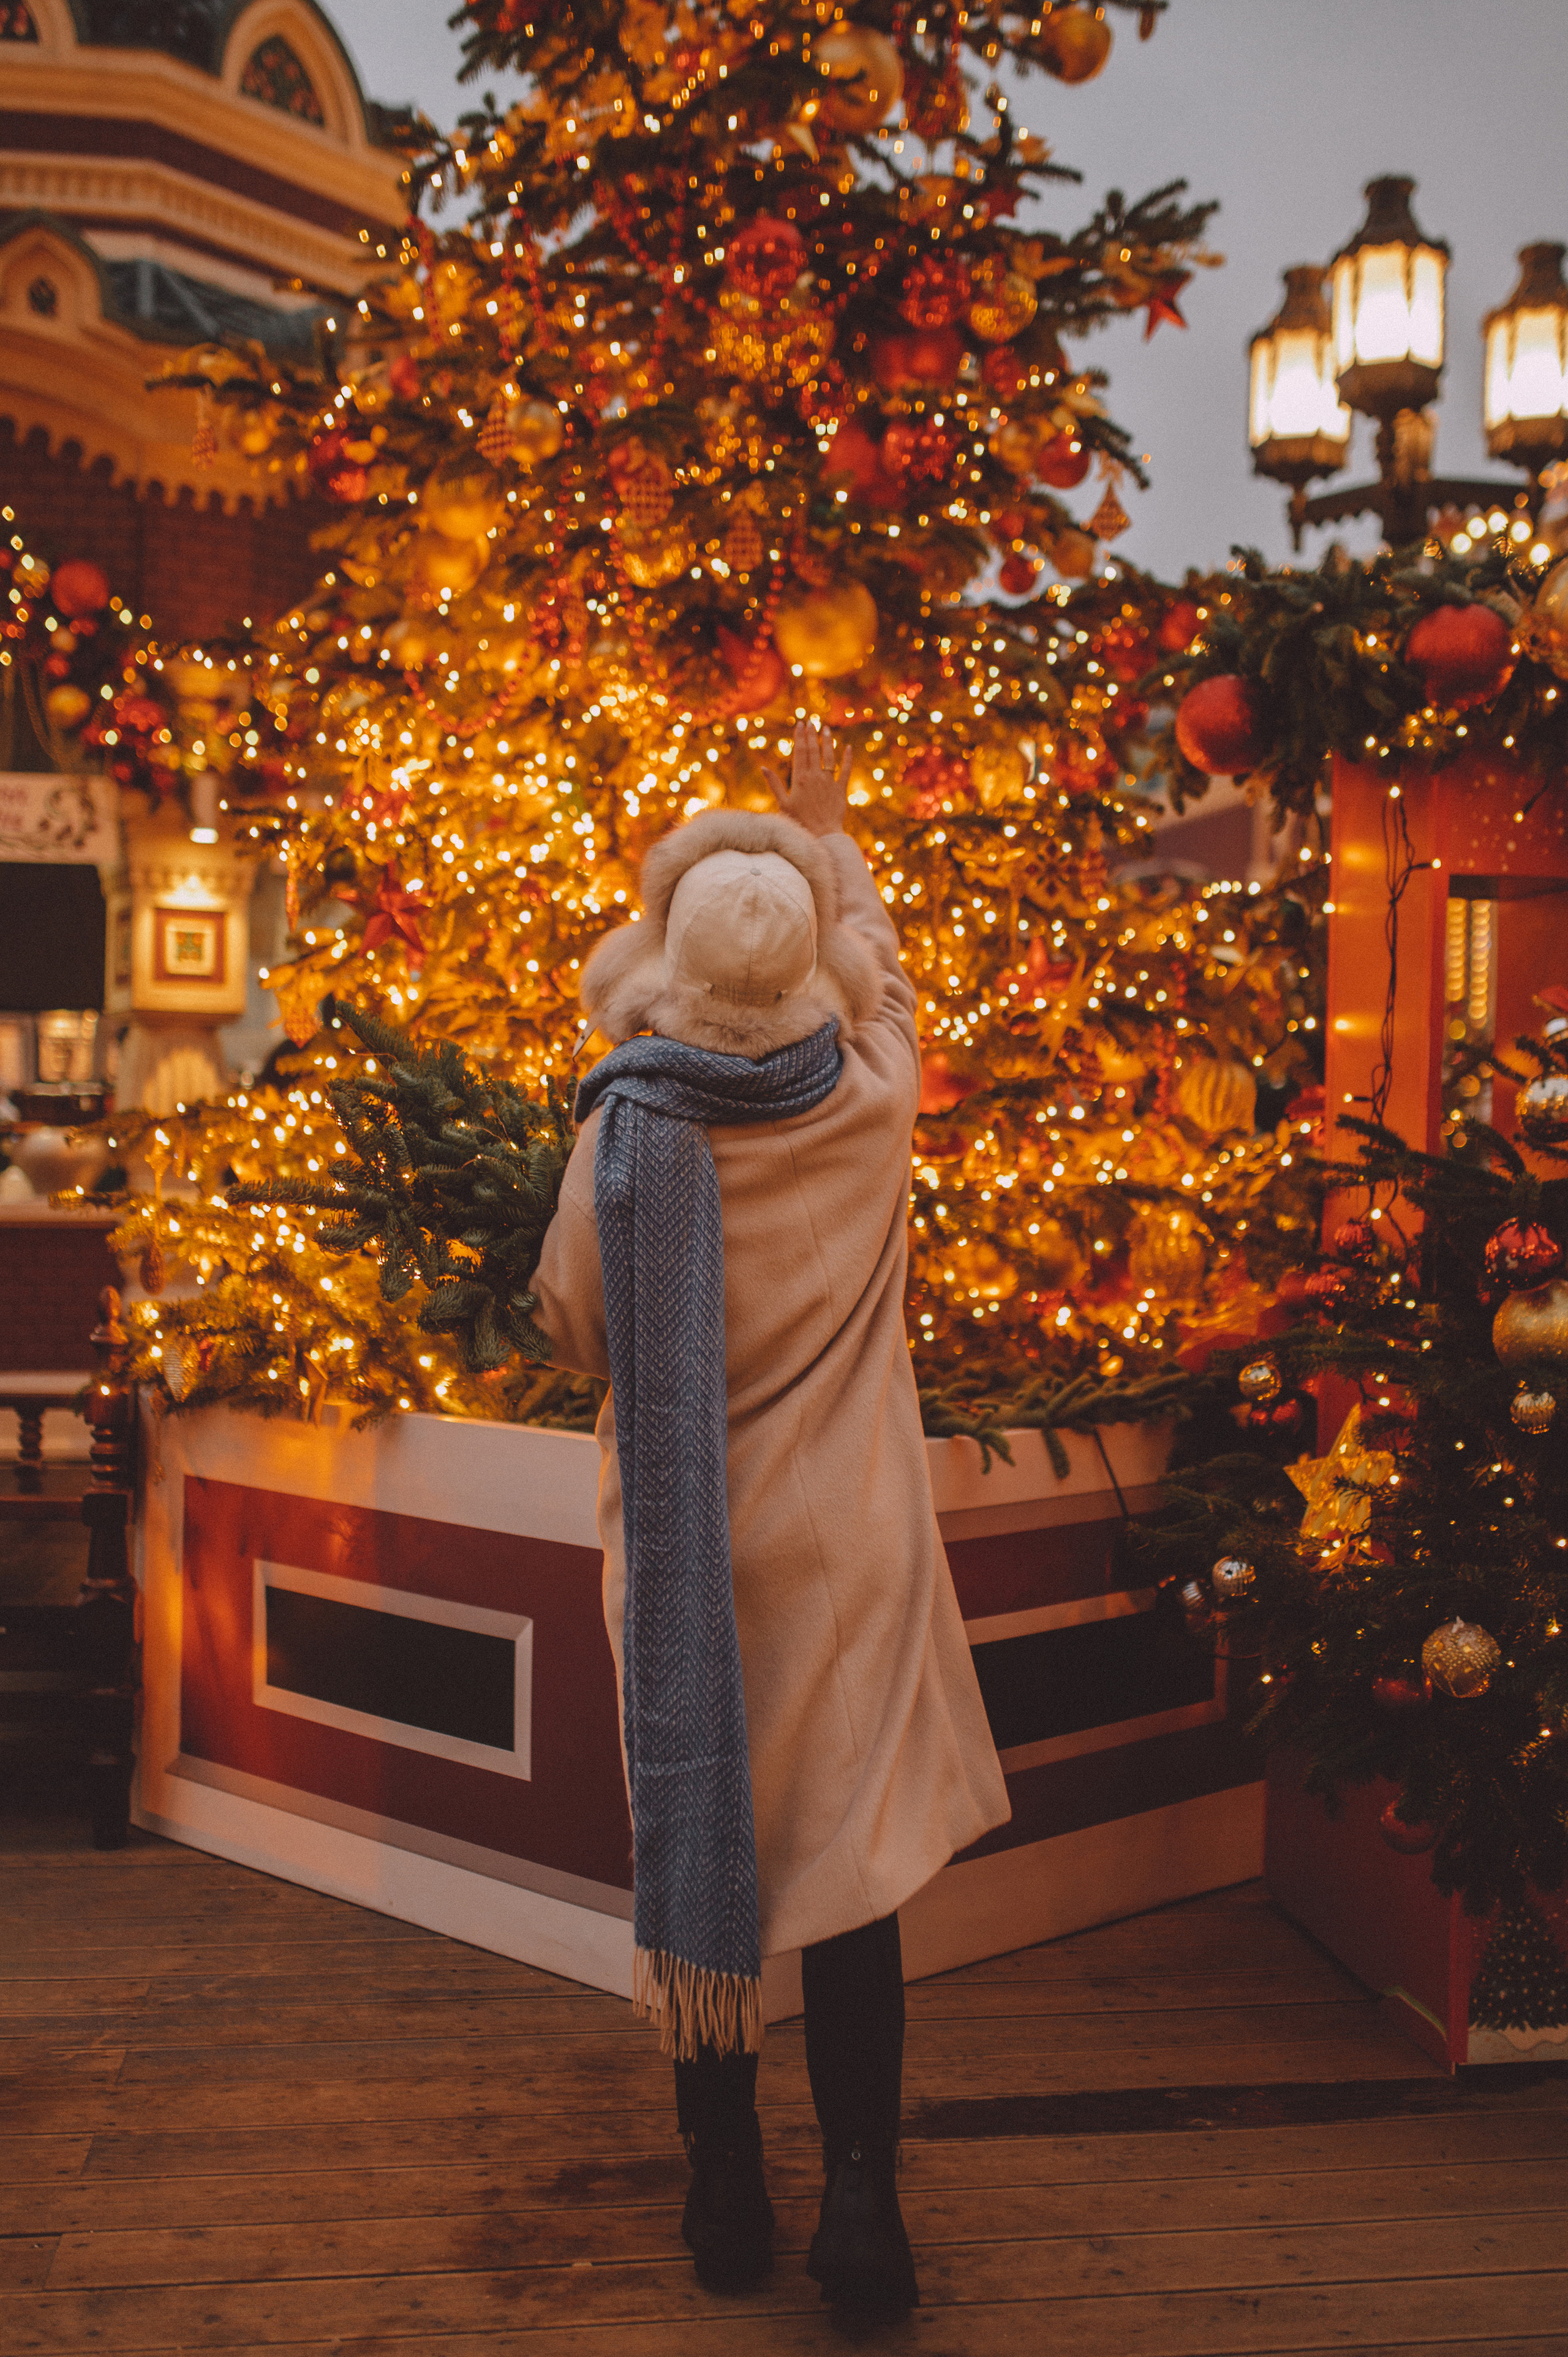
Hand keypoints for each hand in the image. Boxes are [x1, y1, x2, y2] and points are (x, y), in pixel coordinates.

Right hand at [762, 718, 850, 838]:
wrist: (822, 835)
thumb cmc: (800, 822)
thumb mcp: (783, 804)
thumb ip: (774, 784)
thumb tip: (763, 768)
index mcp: (800, 779)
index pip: (800, 752)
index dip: (800, 737)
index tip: (800, 724)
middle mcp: (815, 777)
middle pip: (814, 751)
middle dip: (812, 734)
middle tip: (811, 721)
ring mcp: (829, 782)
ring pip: (829, 757)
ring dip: (828, 742)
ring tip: (826, 729)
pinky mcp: (841, 790)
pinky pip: (845, 771)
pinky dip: (848, 759)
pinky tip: (848, 748)